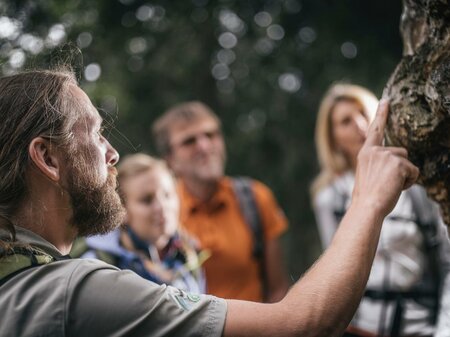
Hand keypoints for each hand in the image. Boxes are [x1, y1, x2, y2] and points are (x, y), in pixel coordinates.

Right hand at [352, 100, 418, 216]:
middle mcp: (375, 151)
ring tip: (389, 187)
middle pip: (401, 152)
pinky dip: (410, 182)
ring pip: (408, 163)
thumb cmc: (366, 197)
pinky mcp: (399, 163)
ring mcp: (387, 155)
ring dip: (404, 176)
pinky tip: (396, 188)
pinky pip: (414, 171)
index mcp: (365, 153)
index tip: (386, 100)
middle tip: (386, 184)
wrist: (367, 206)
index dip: (381, 114)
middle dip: (400, 168)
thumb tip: (395, 167)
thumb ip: (378, 164)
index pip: (375, 130)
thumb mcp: (367, 175)